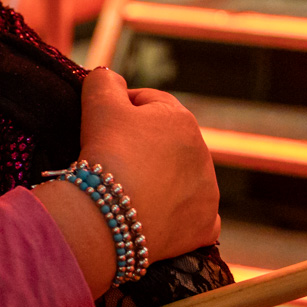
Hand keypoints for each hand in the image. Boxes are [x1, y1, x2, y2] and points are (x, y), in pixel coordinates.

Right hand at [78, 68, 220, 261]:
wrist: (109, 214)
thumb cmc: (107, 152)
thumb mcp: (98, 102)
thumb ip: (103, 81)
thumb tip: (109, 77)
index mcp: (182, 120)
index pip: (149, 103)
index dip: (120, 110)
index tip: (99, 127)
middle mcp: (203, 155)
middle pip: (166, 143)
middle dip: (143, 146)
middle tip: (110, 160)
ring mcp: (208, 195)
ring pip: (181, 179)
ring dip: (161, 180)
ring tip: (127, 190)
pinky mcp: (203, 229)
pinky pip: (192, 217)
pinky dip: (176, 216)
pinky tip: (154, 216)